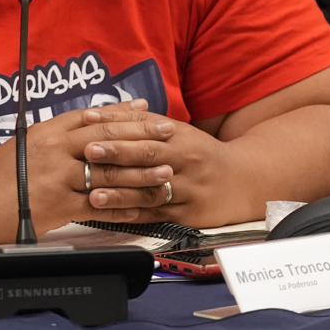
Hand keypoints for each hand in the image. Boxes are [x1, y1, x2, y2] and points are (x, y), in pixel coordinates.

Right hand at [0, 99, 173, 233]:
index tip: (147, 111)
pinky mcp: (59, 206)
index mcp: (47, 132)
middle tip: (169, 135)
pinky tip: (141, 207)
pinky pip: (99, 206)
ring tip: (166, 172)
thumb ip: (54, 137)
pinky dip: (122, 206)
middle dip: (142, 137)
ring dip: (141, 173)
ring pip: (109, 172)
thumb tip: (85, 130)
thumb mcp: (24, 145)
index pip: (93, 117)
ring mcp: (58, 178)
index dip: (123, 113)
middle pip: (108, 140)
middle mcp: (55, 150)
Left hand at [74, 100, 250, 230]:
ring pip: (151, 190)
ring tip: (94, 195)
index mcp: (179, 136)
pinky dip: (133, 216)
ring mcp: (187, 189)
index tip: (90, 123)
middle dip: (117, 153)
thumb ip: (139, 122)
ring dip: (121, 193)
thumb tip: (98, 113)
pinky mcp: (188, 215)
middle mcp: (185, 160)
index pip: (144, 128)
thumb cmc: (200, 154)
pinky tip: (111, 217)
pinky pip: (156, 215)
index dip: (117, 126)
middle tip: (88, 152)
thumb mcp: (176, 132)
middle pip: (148, 156)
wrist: (242, 181)